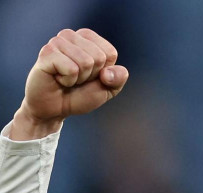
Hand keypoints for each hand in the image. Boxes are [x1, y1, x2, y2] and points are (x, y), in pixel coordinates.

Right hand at [12, 29, 127, 138]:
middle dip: (91, 76)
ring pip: (86, 62)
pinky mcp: (47, 52)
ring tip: (67, 79)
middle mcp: (71, 35)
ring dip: (79, 79)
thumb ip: (117, 79)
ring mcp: (57, 41)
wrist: (54, 109)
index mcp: (88, 39)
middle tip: (77, 79)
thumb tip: (109, 73)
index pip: (110, 52)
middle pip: (99, 57)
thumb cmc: (80, 95)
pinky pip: (71, 69)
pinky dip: (68, 81)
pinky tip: (58, 79)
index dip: (104, 72)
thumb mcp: (106, 90)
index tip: (90, 77)